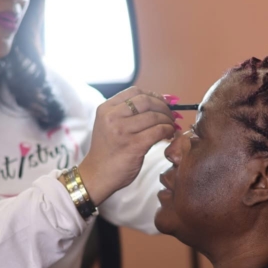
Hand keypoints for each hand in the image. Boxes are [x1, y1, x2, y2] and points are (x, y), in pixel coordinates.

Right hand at [78, 88, 177, 205]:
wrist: (97, 175)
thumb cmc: (107, 151)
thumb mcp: (108, 125)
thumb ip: (126, 113)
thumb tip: (158, 102)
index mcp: (106, 109)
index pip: (134, 92)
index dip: (153, 95)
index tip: (162, 103)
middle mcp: (112, 117)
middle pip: (146, 101)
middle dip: (163, 107)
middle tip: (170, 115)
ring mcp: (122, 131)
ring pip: (155, 116)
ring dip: (168, 120)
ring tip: (170, 126)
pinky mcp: (134, 145)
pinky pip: (158, 130)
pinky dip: (168, 130)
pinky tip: (168, 135)